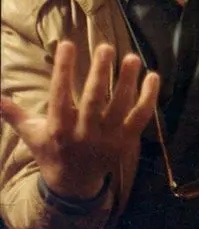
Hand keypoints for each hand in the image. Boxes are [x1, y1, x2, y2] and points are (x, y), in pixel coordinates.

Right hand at [0, 41, 158, 198]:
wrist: (74, 184)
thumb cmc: (52, 151)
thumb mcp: (32, 134)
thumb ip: (14, 114)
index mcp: (59, 129)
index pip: (59, 95)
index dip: (63, 69)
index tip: (66, 44)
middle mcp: (84, 134)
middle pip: (94, 100)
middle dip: (100, 73)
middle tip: (106, 46)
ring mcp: (108, 138)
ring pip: (121, 107)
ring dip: (127, 82)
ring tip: (131, 58)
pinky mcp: (127, 141)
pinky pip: (141, 117)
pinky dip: (149, 98)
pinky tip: (153, 76)